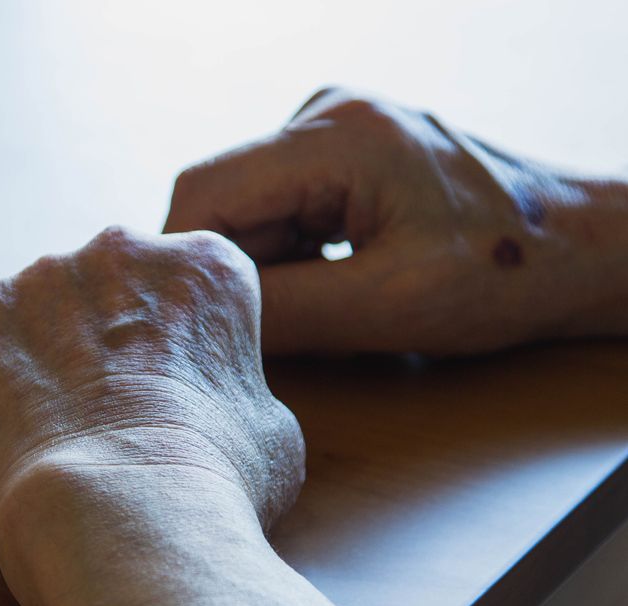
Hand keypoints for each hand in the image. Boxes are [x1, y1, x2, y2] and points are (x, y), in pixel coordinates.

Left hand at [0, 227, 303, 582]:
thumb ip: (231, 390)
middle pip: (108, 292)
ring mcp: (41, 277)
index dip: (177, 350)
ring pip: (39, 316)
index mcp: (206, 265)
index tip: (169, 398)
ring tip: (55, 436)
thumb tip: (208, 409)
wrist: (121, 512)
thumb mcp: (270, 432)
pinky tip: (12, 435)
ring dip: (43, 361)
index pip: (189, 290)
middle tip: (106, 419)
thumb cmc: (212, 482)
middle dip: (106, 344)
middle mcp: (120, 248)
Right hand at [165, 87, 627, 354]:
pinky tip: (339, 283)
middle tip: (280, 328)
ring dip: (268, 268)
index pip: (204, 190)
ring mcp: (334, 128)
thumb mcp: (389, 307)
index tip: (199, 323)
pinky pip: (280, 207)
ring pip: (249, 209)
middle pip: (223, 200)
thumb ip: (285, 312)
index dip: (186, 260)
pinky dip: (292, 256)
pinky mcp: (342, 153)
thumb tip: (198, 320)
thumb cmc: (507, 272)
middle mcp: (326, 114)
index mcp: (339, 134)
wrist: (581, 248)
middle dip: (238, 270)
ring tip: (330, 306)